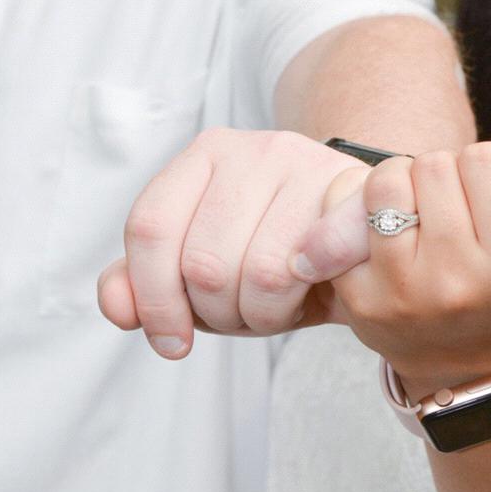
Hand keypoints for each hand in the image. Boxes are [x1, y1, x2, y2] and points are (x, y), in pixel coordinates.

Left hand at [97, 129, 362, 356]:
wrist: (374, 238)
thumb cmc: (280, 255)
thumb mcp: (206, 272)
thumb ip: (148, 286)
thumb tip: (116, 308)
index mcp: (203, 156)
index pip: (151, 227)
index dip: (154, 298)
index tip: (171, 343)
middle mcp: (252, 148)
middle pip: (202, 262)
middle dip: (219, 315)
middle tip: (243, 316)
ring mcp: (307, 164)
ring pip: (261, 273)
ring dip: (265, 316)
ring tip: (277, 307)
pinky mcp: (354, 193)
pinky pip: (313, 267)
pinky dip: (305, 297)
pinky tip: (310, 295)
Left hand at [327, 102, 490, 395]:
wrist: (469, 370)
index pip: (483, 158)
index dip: (483, 167)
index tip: (484, 196)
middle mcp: (457, 280)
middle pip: (431, 165)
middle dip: (439, 174)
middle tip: (449, 208)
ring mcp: (403, 293)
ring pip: (385, 183)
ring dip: (398, 186)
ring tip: (416, 215)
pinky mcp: (360, 301)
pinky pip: (345, 218)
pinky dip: (360, 214)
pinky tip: (384, 238)